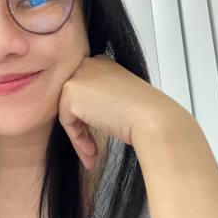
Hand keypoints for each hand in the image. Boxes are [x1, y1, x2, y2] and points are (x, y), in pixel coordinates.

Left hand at [58, 54, 182, 169]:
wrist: (151, 118)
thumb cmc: (143, 113)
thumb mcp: (117, 100)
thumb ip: (98, 101)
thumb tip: (81, 116)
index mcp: (101, 63)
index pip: (84, 92)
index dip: (88, 117)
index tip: (96, 135)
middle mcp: (88, 64)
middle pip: (73, 101)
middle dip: (81, 128)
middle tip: (91, 150)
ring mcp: (77, 75)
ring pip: (68, 112)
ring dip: (79, 137)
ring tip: (92, 155)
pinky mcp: (70, 91)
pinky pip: (66, 120)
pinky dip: (77, 138)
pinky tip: (91, 150)